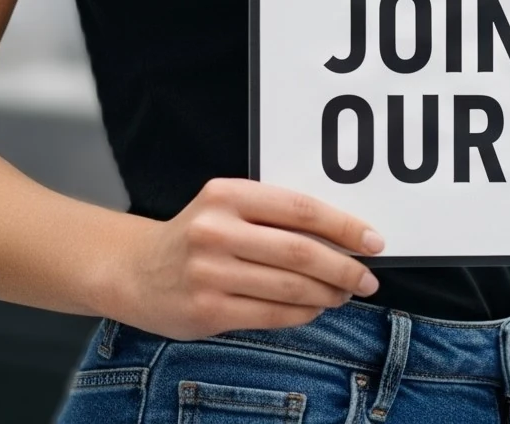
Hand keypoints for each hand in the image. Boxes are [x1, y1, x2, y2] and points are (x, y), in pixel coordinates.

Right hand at [108, 178, 384, 339]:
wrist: (134, 271)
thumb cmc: (195, 237)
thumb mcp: (226, 208)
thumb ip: (272, 216)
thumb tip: (344, 236)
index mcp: (226, 195)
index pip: (300, 209)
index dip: (344, 227)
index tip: (374, 241)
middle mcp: (215, 231)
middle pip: (299, 252)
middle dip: (344, 267)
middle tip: (367, 277)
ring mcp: (209, 273)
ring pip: (289, 288)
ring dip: (327, 294)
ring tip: (344, 293)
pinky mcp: (207, 310)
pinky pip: (271, 315)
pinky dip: (302, 313)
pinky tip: (314, 308)